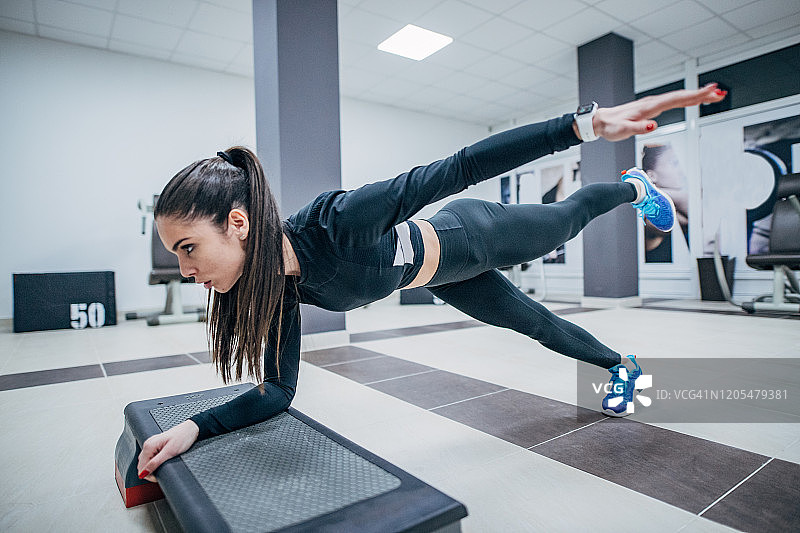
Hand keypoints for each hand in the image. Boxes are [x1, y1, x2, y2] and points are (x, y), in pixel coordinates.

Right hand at [136, 419, 199, 482]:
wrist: (190, 429)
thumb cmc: (183, 437)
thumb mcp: (170, 452)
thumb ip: (156, 462)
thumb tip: (144, 472)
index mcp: (149, 446)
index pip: (141, 467)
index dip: (148, 475)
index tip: (157, 478)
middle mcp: (148, 444)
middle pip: (142, 465)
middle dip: (149, 472)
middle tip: (161, 473)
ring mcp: (151, 444)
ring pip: (145, 462)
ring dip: (152, 468)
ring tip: (163, 467)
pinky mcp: (156, 445)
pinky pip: (150, 458)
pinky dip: (154, 463)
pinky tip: (162, 462)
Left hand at [590, 83, 726, 141]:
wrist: (600, 121)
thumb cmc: (611, 126)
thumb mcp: (622, 131)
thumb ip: (637, 129)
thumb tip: (652, 126)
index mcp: (649, 107)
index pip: (676, 99)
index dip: (695, 96)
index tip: (711, 91)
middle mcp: (653, 103)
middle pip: (682, 96)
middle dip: (701, 94)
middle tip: (720, 93)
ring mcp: (653, 104)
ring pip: (679, 97)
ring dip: (696, 95)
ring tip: (714, 94)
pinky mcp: (652, 107)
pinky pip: (673, 101)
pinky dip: (685, 99)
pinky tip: (692, 100)